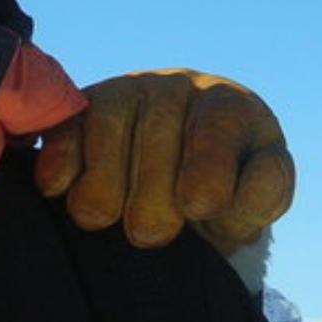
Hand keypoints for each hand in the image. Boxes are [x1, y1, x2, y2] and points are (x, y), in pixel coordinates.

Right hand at [35, 69, 293, 252]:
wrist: (180, 193)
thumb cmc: (223, 199)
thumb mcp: (252, 203)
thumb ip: (262, 195)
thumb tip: (223, 189)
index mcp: (231, 106)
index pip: (217, 130)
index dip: (204, 174)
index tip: (197, 209)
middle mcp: (178, 87)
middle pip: (157, 136)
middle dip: (152, 200)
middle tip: (155, 235)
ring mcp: (127, 91)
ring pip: (107, 129)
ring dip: (104, 190)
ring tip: (109, 219)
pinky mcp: (81, 107)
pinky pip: (63, 127)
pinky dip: (60, 164)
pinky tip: (62, 190)